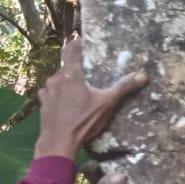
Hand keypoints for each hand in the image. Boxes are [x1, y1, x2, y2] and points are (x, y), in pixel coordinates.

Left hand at [35, 36, 147, 160]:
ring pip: (58, 81)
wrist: (58, 142)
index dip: (76, 44)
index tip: (82, 41)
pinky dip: (59, 95)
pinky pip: (52, 93)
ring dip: (67, 83)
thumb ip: (123, 88)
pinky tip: (67, 104)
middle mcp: (55, 79)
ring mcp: (46, 91)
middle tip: (89, 74)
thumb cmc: (83, 121)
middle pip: (66, 67)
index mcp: (71, 75)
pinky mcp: (42, 103)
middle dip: (77, 69)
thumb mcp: (106, 104)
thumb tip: (142, 75)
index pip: (70, 50)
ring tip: (79, 92)